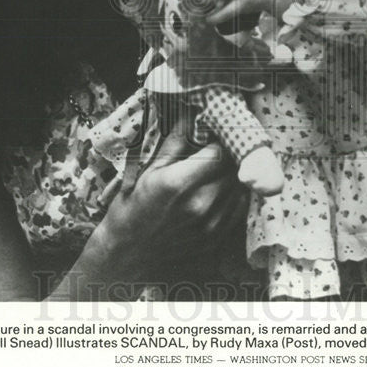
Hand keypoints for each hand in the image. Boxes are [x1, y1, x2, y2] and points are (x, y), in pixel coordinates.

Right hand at [55, 110, 246, 297]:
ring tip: (219, 167)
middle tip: (220, 146)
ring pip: (239, 186)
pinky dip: (234, 192)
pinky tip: (221, 187)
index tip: (215, 134)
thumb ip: (175, 142)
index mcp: (179, 183)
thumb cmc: (133, 207)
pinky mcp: (216, 238)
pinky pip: (238, 207)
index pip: (220, 151)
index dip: (221, 139)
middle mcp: (200, 204)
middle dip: (229, 153)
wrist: (127, 252)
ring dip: (234, 172)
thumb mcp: (148, 170)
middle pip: (233, 168)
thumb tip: (192, 115)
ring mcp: (211, 224)